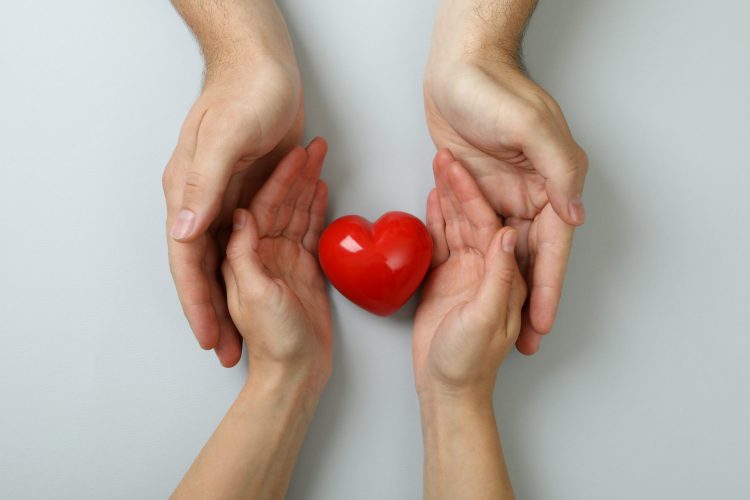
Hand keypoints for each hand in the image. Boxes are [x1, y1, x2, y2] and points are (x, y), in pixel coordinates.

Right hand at [163, 46, 302, 365]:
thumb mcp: (224, 138)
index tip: (208, 339)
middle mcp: (204, 199)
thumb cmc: (245, 91)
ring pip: (230, 258)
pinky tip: (277, 279)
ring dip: (238, 294)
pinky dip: (262, 260)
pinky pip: (255, 235)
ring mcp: (227, 195)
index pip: (189, 260)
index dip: (197, 303)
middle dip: (216, 311)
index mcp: (190, 192)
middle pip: (206, 268)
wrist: (265, 62)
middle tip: (229, 350)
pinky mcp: (251, 189)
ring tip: (251, 330)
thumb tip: (184, 233)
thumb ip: (203, 185)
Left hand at [221, 138, 331, 389]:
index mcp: (240, 256)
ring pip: (294, 212)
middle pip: (278, 203)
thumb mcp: (255, 295)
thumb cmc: (275, 341)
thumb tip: (240, 214)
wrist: (299, 372)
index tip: (292, 154)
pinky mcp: (301, 268)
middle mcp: (258, 252)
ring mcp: (281, 258)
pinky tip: (321, 189)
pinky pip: (308, 230)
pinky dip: (315, 209)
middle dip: (295, 174)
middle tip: (312, 146)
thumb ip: (243, 254)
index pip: (259, 207)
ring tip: (319, 156)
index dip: (277, 179)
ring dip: (306, 185)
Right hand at [414, 150, 526, 401]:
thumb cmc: (469, 362)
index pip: (491, 224)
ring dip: (449, 195)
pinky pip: (443, 241)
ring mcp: (469, 271)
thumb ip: (498, 277)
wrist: (445, 388)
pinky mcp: (448, 278)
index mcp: (508, 275)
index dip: (474, 194)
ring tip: (438, 165)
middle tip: (445, 154)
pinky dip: (436, 219)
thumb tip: (508, 234)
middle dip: (461, 185)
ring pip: (459, 224)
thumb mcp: (485, 318)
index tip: (460, 167)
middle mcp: (492, 268)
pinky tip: (432, 197)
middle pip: (476, 217)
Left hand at [424, 1, 587, 353]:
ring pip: (505, 251)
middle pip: (531, 258)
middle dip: (527, 301)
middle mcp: (531, 192)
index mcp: (553, 182)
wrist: (456, 66)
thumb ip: (559, 171)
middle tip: (518, 342)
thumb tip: (574, 215)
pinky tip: (465, 281)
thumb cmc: (493, 88)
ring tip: (494, 325)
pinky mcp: (475, 188)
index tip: (542, 326)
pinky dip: (473, 256)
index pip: (553, 247)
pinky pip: (475, 230)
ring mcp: (502, 192)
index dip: (548, 289)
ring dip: (503, 287)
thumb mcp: (531, 127)